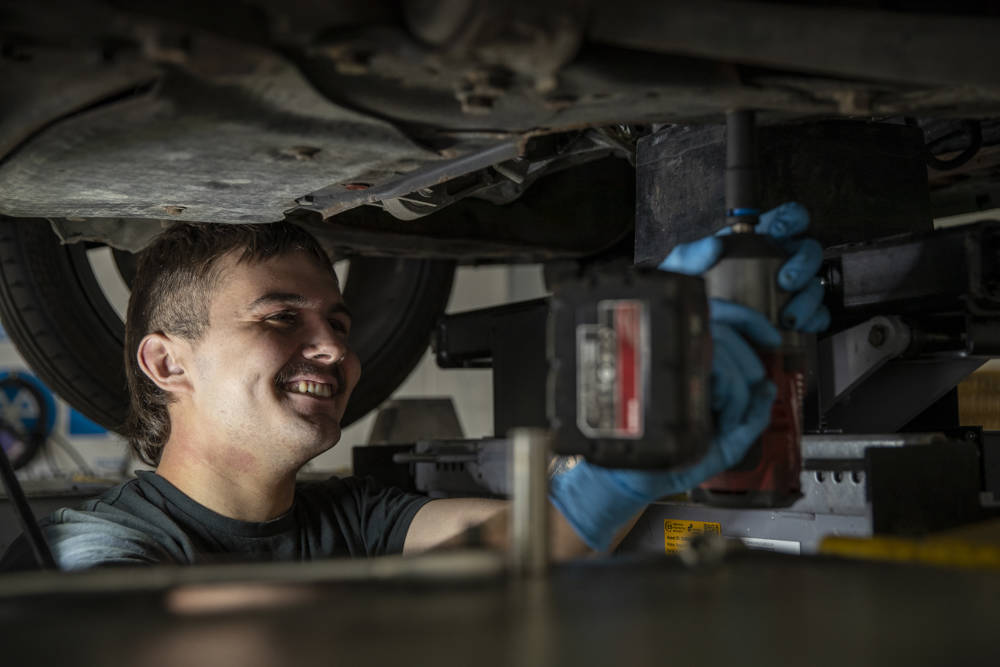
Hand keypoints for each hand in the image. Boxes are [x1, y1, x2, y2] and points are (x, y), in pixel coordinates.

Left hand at [658, 202, 829, 332]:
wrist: (697, 326)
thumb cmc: (694, 290)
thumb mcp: (684, 267)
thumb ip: (693, 253)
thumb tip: (713, 246)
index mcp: (758, 240)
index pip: (788, 218)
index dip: (792, 218)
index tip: (780, 230)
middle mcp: (779, 261)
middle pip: (809, 251)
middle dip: (803, 264)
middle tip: (786, 280)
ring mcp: (790, 289)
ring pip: (814, 285)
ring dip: (807, 298)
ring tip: (788, 315)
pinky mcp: (795, 315)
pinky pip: (816, 314)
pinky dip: (813, 320)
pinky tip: (798, 326)